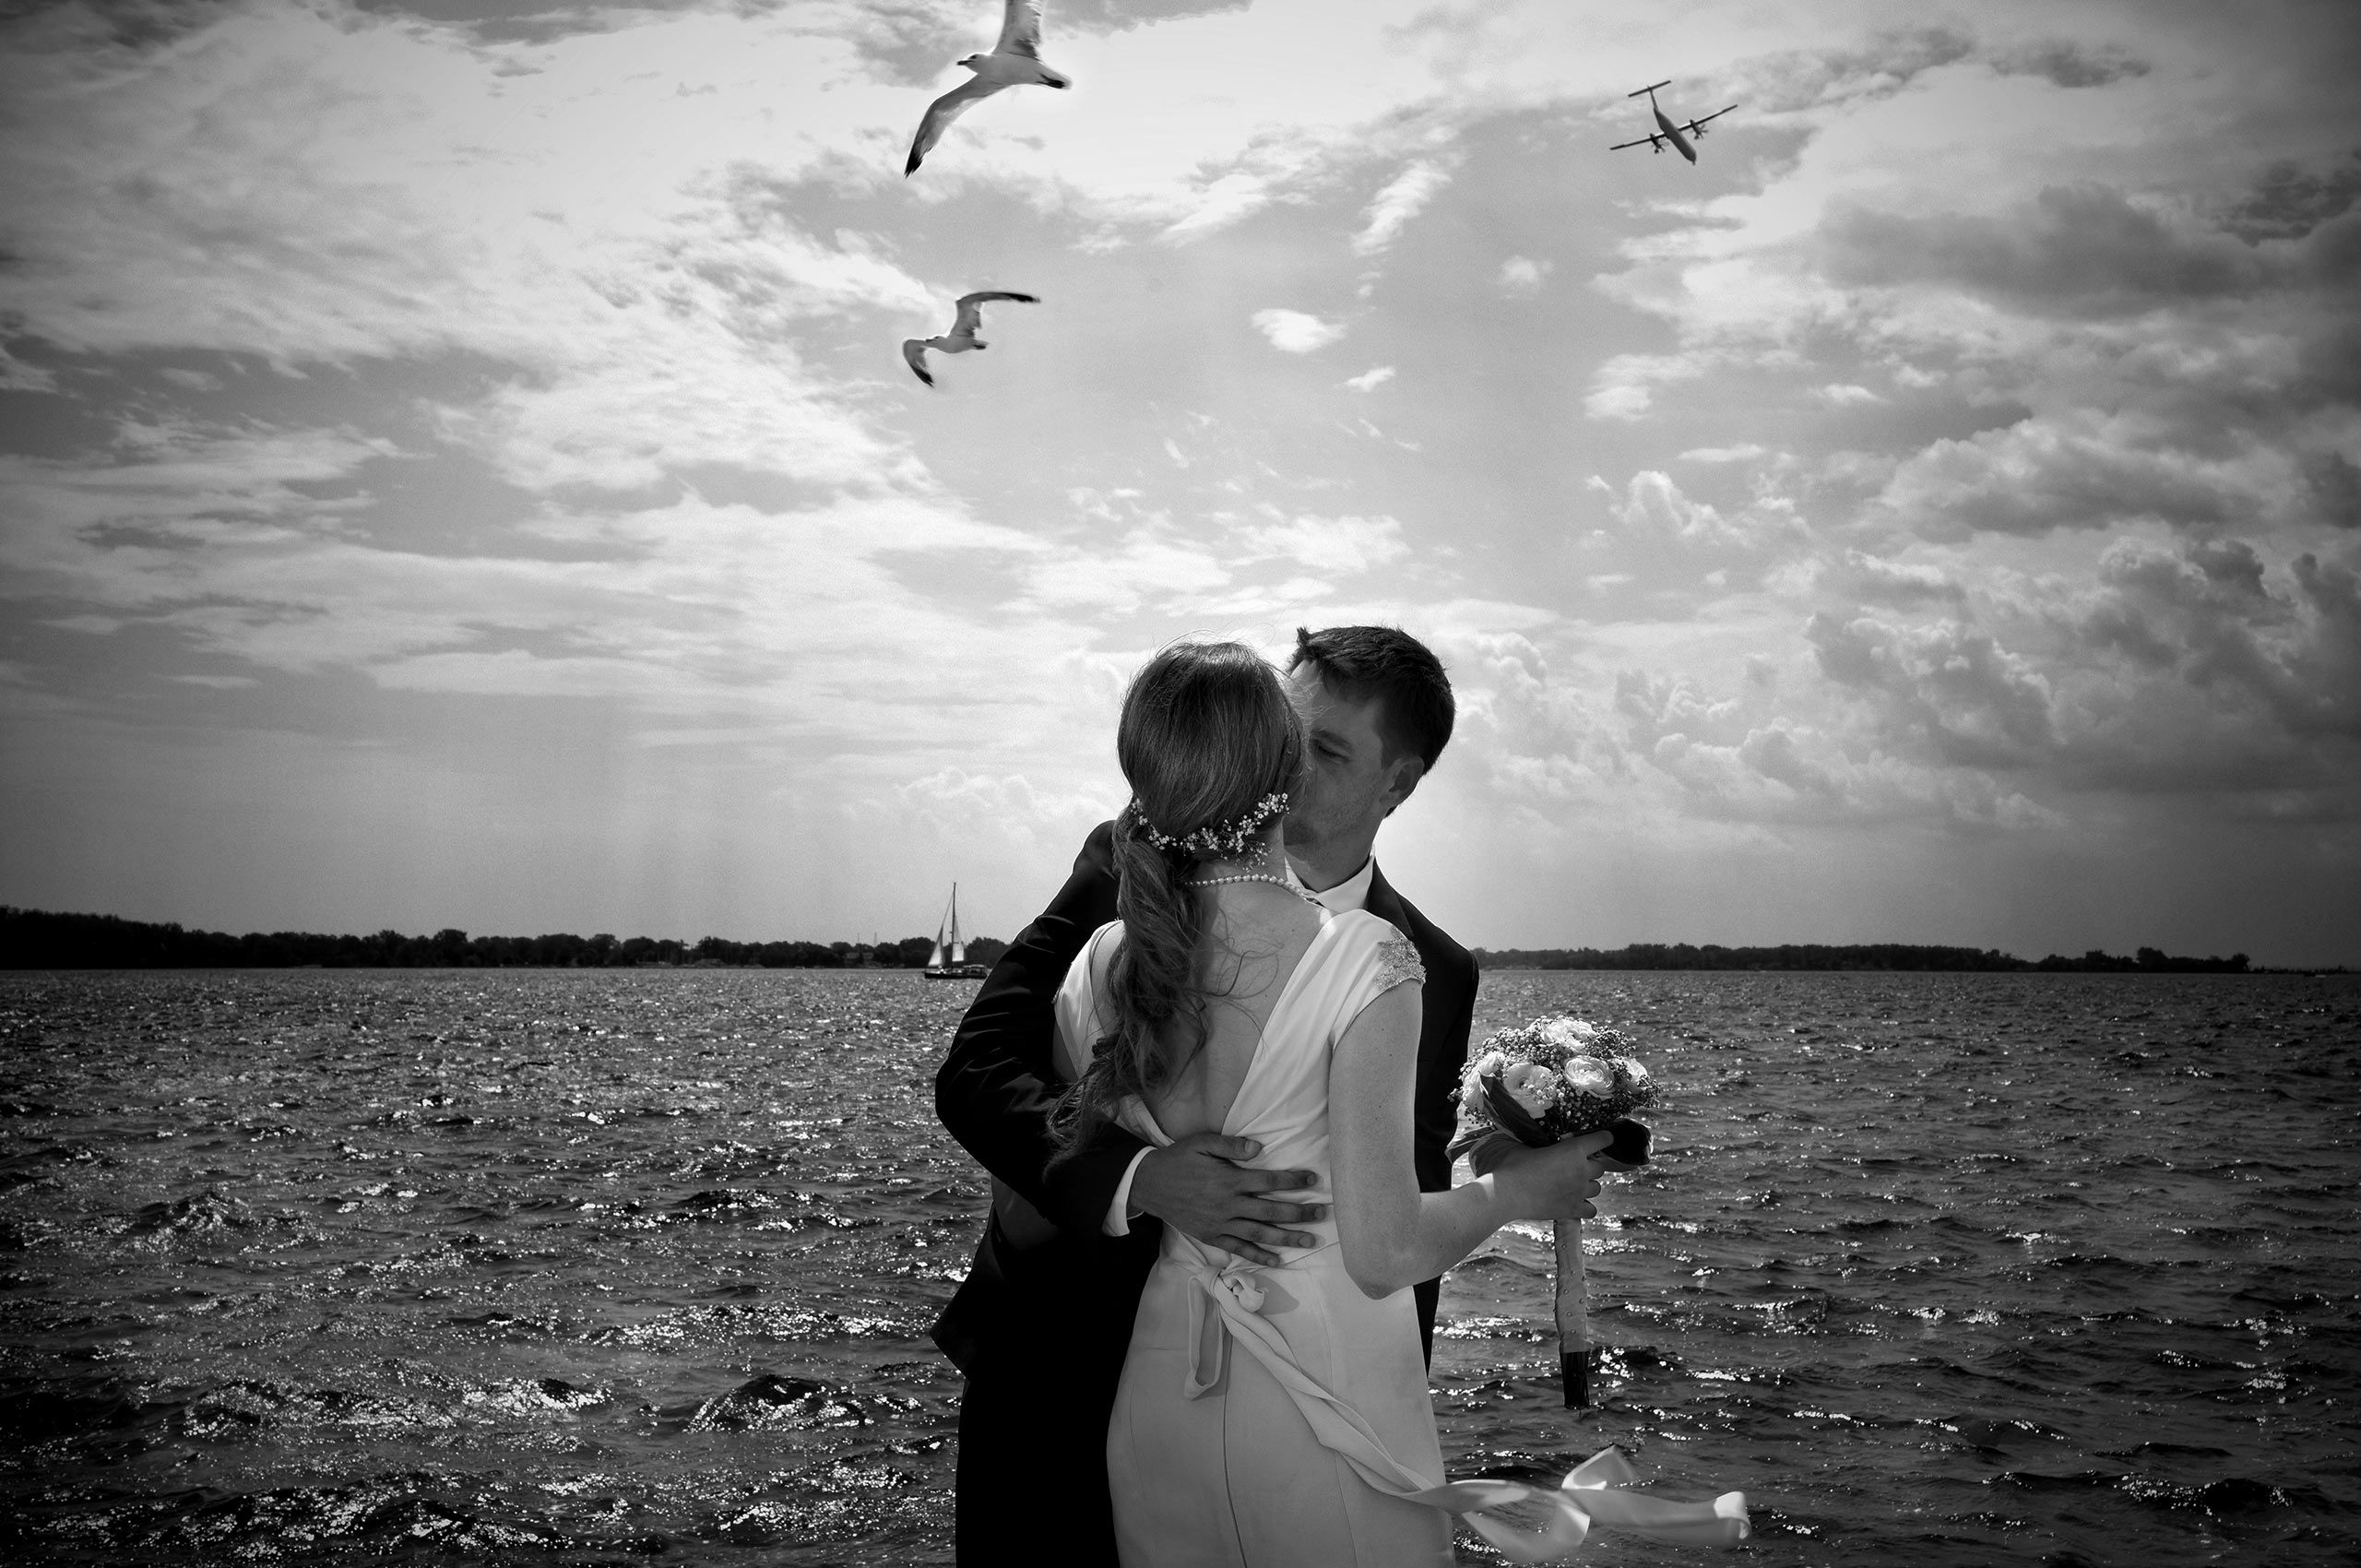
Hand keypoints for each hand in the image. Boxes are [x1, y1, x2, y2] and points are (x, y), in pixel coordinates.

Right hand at [1130, 1132, 1327, 1266]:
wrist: (1149, 1184)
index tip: (1313, 1180)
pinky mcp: (1212, 1236)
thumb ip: (1231, 1146)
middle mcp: (1229, 1204)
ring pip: (1260, 1233)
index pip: (1269, 1181)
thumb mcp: (1202, 1143)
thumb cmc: (1178, 1159)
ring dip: (1287, 1238)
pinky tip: (1277, 1260)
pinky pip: (1239, 1248)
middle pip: (1272, 1211)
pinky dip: (1258, 1255)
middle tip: (1322, 1214)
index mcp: (1229, 1179)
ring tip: (1310, 1241)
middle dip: (1300, 1213)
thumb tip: (1259, 1148)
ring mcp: (1221, 1224)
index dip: (1293, 1181)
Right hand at [1486, 1127, 1611, 1221]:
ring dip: (1587, 1185)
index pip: (1601, 1140)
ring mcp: (1579, 1191)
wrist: (1507, 1192)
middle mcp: (1582, 1170)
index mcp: (1574, 1149)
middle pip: (1600, 1167)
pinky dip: (1585, 1206)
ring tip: (1573, 1184)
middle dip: (1590, 1165)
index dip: (1604, 1138)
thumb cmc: (1514, 1166)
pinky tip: (1574, 1202)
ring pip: (1597, 1188)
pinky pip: (1592, 1210)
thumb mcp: (1530, 1147)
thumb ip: (1545, 1146)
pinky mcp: (1573, 1209)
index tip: (1604, 1138)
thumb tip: (1547, 1147)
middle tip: (1575, 1165)